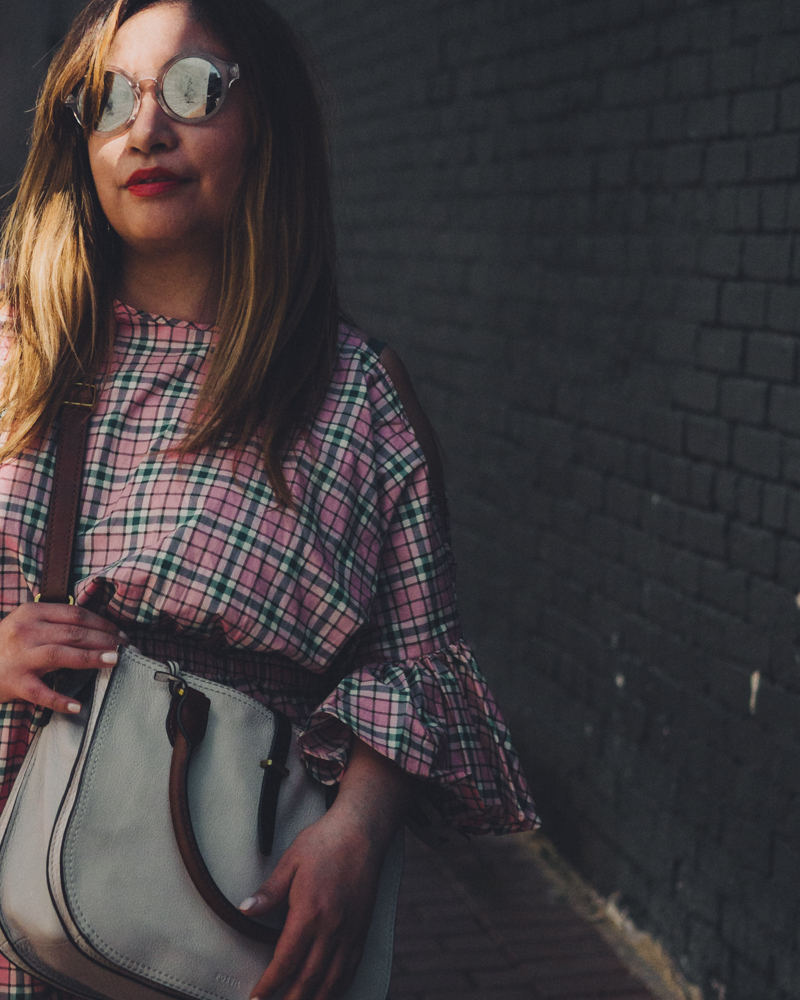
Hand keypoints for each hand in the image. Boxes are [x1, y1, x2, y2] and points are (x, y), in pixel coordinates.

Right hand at [0, 602, 126, 712]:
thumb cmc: (7, 644)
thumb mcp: (27, 623)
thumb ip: (55, 621)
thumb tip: (97, 629)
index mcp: (32, 612)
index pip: (76, 614)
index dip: (103, 623)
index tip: (120, 633)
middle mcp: (25, 631)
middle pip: (73, 633)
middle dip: (104, 640)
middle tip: (125, 648)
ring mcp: (19, 657)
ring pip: (61, 655)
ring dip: (91, 657)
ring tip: (113, 661)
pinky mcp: (14, 683)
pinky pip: (41, 693)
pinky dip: (60, 700)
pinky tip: (77, 706)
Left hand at [241, 803, 383, 999]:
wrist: (362, 832)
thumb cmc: (325, 843)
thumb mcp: (291, 861)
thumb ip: (269, 891)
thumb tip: (245, 908)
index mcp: (309, 912)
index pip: (285, 961)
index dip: (269, 985)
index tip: (257, 998)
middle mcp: (331, 928)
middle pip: (308, 979)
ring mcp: (349, 932)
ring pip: (332, 981)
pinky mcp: (362, 930)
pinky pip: (350, 969)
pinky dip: (338, 988)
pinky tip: (329, 994)